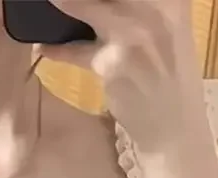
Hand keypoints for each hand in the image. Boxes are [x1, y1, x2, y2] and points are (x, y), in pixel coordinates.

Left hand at [43, 1, 207, 150]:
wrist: (175, 125)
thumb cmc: (170, 73)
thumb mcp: (169, 27)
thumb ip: (142, 5)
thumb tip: (101, 2)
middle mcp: (156, 7)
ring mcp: (132, 35)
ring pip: (84, 5)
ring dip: (62, 3)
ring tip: (47, 2)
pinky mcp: (111, 63)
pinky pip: (74, 51)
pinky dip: (57, 49)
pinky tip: (43, 46)